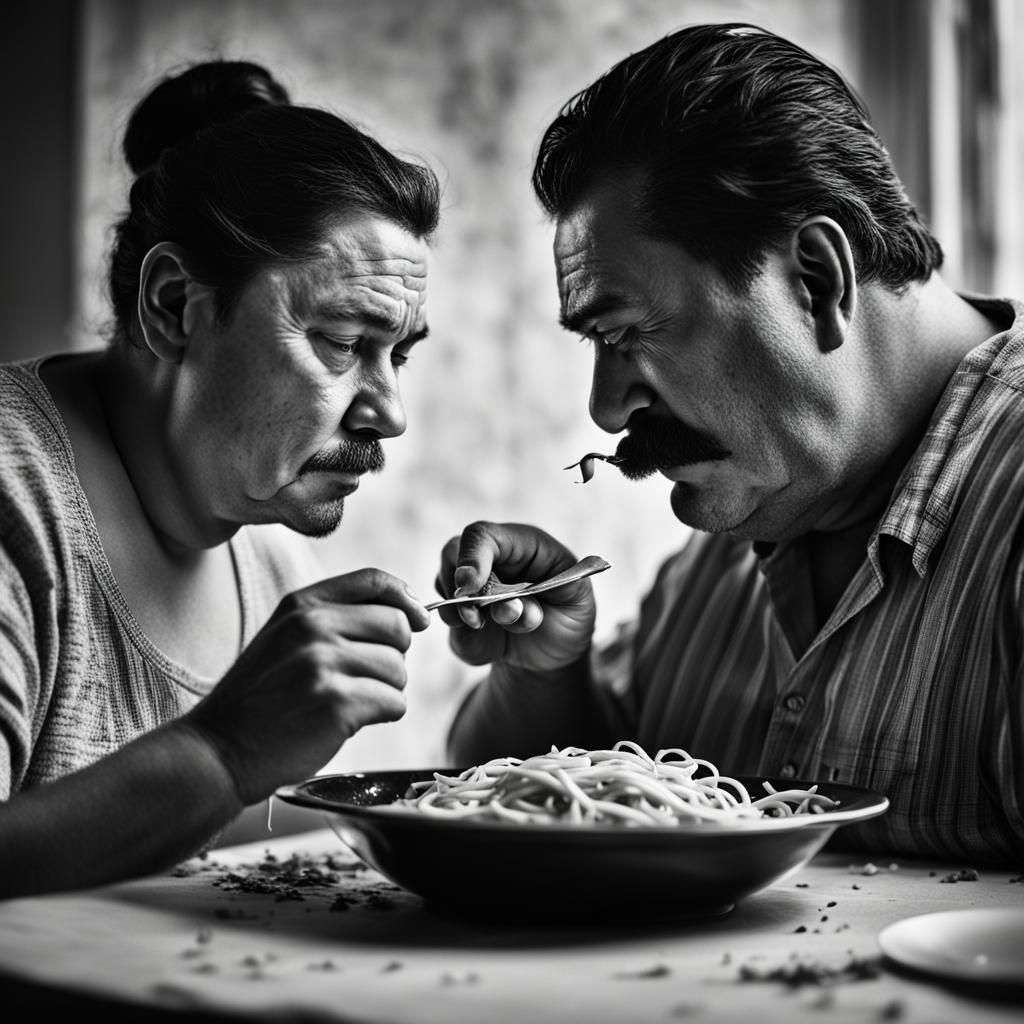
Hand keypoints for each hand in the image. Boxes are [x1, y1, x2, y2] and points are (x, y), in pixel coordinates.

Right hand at [185, 569, 429, 804]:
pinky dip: (382, 716)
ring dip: (385, 691)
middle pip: (397, 626)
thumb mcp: (285, 637)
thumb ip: (336, 618)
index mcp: (302, 605)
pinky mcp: (337, 704)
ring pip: (398, 669)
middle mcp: (313, 626)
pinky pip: (394, 703)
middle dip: (392, 656)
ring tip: (347, 702)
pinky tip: (348, 722)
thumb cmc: (260, 699)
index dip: (406, 600)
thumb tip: (411, 614)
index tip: (418, 619)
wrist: (218, 750)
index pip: (373, 581)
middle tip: (363, 678)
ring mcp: (324, 664)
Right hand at [434, 521, 595, 672]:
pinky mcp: (461, 612)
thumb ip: (540, 600)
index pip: (483, 536)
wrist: (556, 649)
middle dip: (462, 593)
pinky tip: (491, 648)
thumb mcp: (576, 600)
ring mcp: (472, 584)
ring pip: (446, 588)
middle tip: (477, 621)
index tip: (468, 587)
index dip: (471, 557)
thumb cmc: (571, 614)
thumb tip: (507, 607)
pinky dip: (466, 640)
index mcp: (522, 543)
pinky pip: (449, 624)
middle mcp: (491, 558)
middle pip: (453, 555)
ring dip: (461, 615)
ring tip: (486, 630)